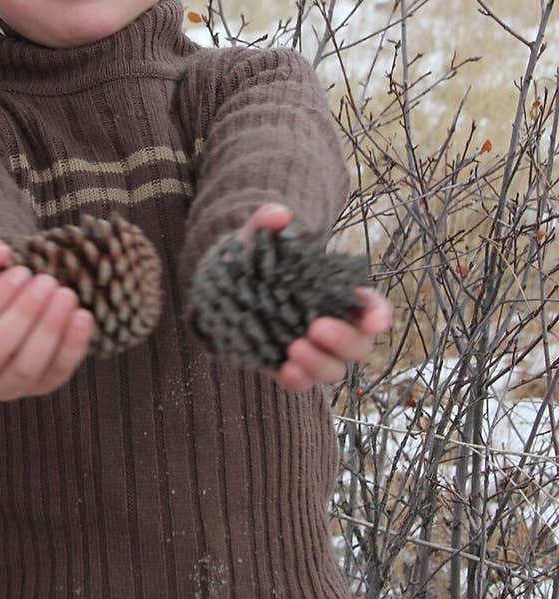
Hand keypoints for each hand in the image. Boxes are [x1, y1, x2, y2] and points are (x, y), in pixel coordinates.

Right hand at [0, 235, 94, 400]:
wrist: (11, 316)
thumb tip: (0, 251)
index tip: (22, 271)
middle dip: (23, 315)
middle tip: (47, 282)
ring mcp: (5, 387)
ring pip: (25, 369)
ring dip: (49, 331)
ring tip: (66, 295)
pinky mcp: (38, 390)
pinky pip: (55, 374)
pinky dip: (72, 347)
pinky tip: (82, 317)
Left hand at [237, 202, 392, 392]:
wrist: (220, 286)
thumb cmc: (253, 258)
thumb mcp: (256, 237)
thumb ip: (267, 221)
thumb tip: (279, 215)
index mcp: (338, 294)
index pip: (372, 308)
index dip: (379, 315)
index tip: (374, 321)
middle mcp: (333, 326)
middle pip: (359, 346)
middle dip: (345, 340)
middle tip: (317, 326)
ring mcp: (313, 351)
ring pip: (335, 370)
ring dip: (321, 363)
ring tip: (294, 348)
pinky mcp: (288, 368)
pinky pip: (302, 383)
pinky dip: (298, 379)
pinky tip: (284, 368)